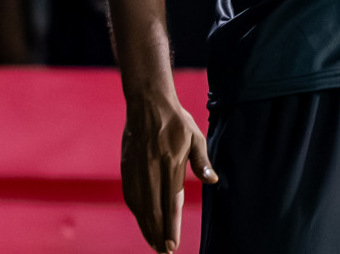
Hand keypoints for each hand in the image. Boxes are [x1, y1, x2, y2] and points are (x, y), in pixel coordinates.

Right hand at [121, 92, 216, 252]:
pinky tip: (141, 220)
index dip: (171, 226)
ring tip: (153, 242)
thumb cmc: (176, 120)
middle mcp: (152, 168)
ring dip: (146, 227)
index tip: (172, 244)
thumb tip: (213, 181)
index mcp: (171, 163)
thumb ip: (202, 161)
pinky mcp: (127, 165)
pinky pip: (130, 194)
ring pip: (139, 205)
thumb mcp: (195, 136)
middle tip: (164, 251)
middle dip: (158, 234)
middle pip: (154, 209)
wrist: (147, 101)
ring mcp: (137, 168)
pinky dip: (136, 211)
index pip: (171, 202)